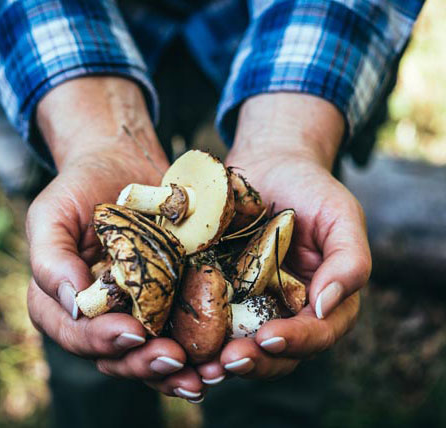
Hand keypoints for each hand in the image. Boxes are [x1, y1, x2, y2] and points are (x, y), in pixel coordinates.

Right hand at [26, 77, 204, 399]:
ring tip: (202, 374)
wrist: (122, 165)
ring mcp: (134, 308)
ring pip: (149, 352)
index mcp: (61, 302)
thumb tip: (73, 302)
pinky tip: (217, 355)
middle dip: (144, 363)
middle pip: (115, 355)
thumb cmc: (79, 187)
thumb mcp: (52, 214)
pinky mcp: (166, 297)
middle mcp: (98, 314)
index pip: (76, 334)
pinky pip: (178, 328)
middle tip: (175, 360)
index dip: (101, 340)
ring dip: (174, 370)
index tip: (134, 332)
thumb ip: (50, 258)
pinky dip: (195, 347)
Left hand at [198, 93, 370, 381]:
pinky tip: (180, 341)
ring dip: (223, 361)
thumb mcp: (340, 217)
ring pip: (242, 345)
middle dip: (255, 362)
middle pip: (278, 353)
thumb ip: (349, 260)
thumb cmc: (310, 189)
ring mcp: (252, 303)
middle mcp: (287, 310)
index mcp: (322, 299)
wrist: (269, 165)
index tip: (270, 338)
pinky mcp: (221, 290)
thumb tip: (327, 306)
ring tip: (202, 366)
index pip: (318, 333)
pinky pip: (211, 320)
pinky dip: (199, 336)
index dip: (298, 341)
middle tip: (228, 361)